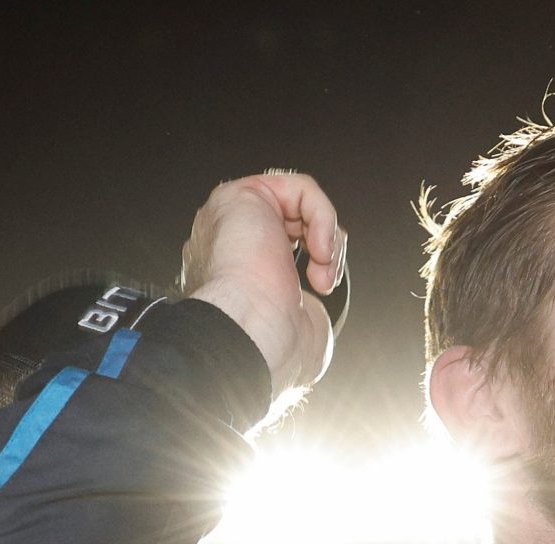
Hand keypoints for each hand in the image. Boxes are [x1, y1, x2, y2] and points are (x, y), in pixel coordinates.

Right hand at [181, 171, 343, 395]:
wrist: (252, 336)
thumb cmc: (269, 345)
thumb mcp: (300, 323)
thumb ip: (303, 302)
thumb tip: (312, 304)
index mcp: (236, 275)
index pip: (284, 247)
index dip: (314, 261)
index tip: (322, 290)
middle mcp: (228, 242)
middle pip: (295, 222)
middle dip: (325, 248)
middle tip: (325, 281)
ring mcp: (230, 217)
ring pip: (299, 204)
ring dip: (327, 237)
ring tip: (324, 270)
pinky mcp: (240, 194)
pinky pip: (301, 188)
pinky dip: (323, 217)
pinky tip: (320, 251)